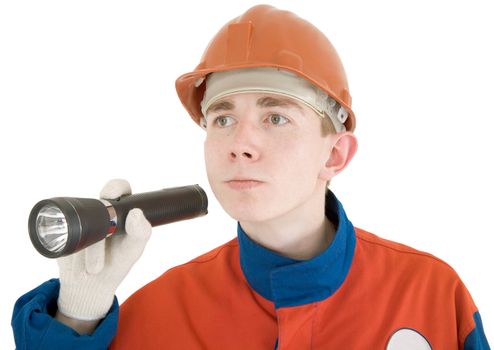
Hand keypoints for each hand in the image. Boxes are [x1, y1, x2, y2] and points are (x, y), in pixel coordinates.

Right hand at [56, 179, 151, 320]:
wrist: (91, 282)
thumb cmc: (117, 261)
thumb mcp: (133, 250)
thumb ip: (140, 232)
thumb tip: (136, 213)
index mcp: (120, 208)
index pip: (119, 188)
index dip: (115, 187)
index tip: (111, 197)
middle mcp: (98, 210)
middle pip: (94, 207)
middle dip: (97, 233)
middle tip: (102, 250)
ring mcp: (79, 219)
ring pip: (78, 223)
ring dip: (85, 249)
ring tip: (94, 269)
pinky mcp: (62, 230)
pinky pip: (60, 234)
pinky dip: (69, 251)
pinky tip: (77, 264)